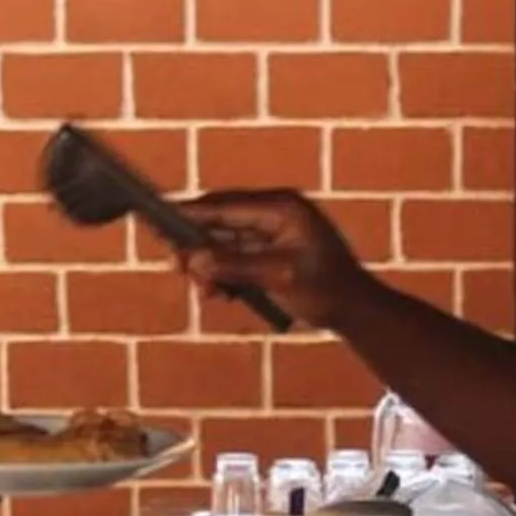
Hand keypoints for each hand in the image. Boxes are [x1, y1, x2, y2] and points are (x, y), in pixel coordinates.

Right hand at [175, 189, 374, 329]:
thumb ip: (234, 267)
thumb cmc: (326, 290)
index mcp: (283, 208)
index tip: (160, 218)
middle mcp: (276, 212)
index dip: (193, 214)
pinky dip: (226, 273)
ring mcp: (273, 231)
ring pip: (226, 242)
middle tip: (176, 267)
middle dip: (199, 247)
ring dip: (212, 266)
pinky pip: (237, 256)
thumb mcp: (278, 278)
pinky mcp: (271, 250)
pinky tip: (222, 293)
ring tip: (207, 292)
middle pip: (222, 221)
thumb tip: (192, 260)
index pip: (227, 206)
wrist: (355, 310)